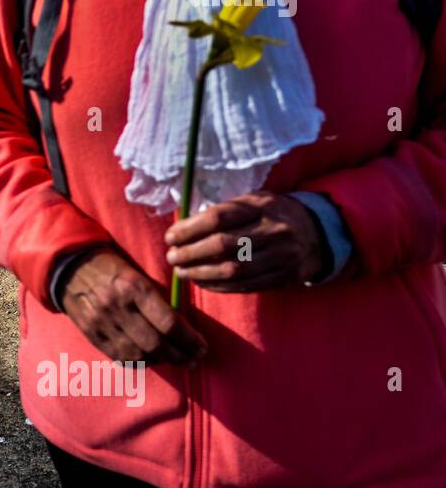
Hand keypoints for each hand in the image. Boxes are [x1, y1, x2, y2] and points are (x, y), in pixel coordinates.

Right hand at [60, 249, 207, 365]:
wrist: (70, 267)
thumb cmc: (113, 268)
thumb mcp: (138, 275)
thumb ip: (158, 299)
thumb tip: (183, 326)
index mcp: (133, 287)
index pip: (169, 323)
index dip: (190, 340)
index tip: (202, 347)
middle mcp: (117, 307)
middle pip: (156, 343)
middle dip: (180, 356)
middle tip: (194, 360)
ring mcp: (102, 323)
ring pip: (138, 354)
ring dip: (162, 361)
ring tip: (175, 360)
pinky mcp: (91, 334)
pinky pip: (119, 357)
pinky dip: (139, 362)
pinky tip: (151, 359)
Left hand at [165, 191, 323, 291]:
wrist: (317, 233)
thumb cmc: (271, 214)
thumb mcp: (253, 201)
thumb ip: (222, 211)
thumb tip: (181, 228)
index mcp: (262, 205)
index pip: (218, 217)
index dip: (189, 229)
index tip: (170, 237)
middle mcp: (274, 230)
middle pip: (223, 245)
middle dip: (191, 253)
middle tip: (171, 257)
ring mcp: (282, 255)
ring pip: (233, 269)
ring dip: (201, 273)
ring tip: (181, 272)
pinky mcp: (284, 276)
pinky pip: (245, 286)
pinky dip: (218, 286)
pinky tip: (201, 282)